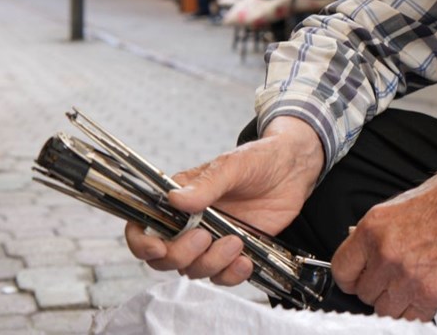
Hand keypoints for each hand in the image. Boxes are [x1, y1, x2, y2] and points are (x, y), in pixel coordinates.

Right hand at [124, 117, 323, 285]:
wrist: (295, 169)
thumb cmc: (260, 158)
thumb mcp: (233, 166)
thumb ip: (206, 185)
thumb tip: (175, 199)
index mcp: (179, 197)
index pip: (144, 226)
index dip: (142, 243)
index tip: (159, 248)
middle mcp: (189, 222)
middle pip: (164, 257)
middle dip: (181, 255)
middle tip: (205, 238)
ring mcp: (211, 239)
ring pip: (193, 270)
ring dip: (211, 264)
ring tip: (236, 242)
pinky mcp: (234, 252)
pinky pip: (222, 276)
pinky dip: (231, 275)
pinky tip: (246, 260)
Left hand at [331, 152, 436, 320]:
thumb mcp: (404, 202)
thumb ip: (379, 229)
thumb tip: (363, 244)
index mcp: (373, 227)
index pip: (342, 270)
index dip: (351, 276)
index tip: (358, 277)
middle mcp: (385, 254)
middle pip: (364, 294)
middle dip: (377, 289)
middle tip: (394, 278)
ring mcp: (408, 277)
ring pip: (385, 311)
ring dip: (396, 303)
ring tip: (413, 285)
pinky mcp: (433, 294)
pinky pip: (411, 318)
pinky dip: (416, 312)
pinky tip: (427, 293)